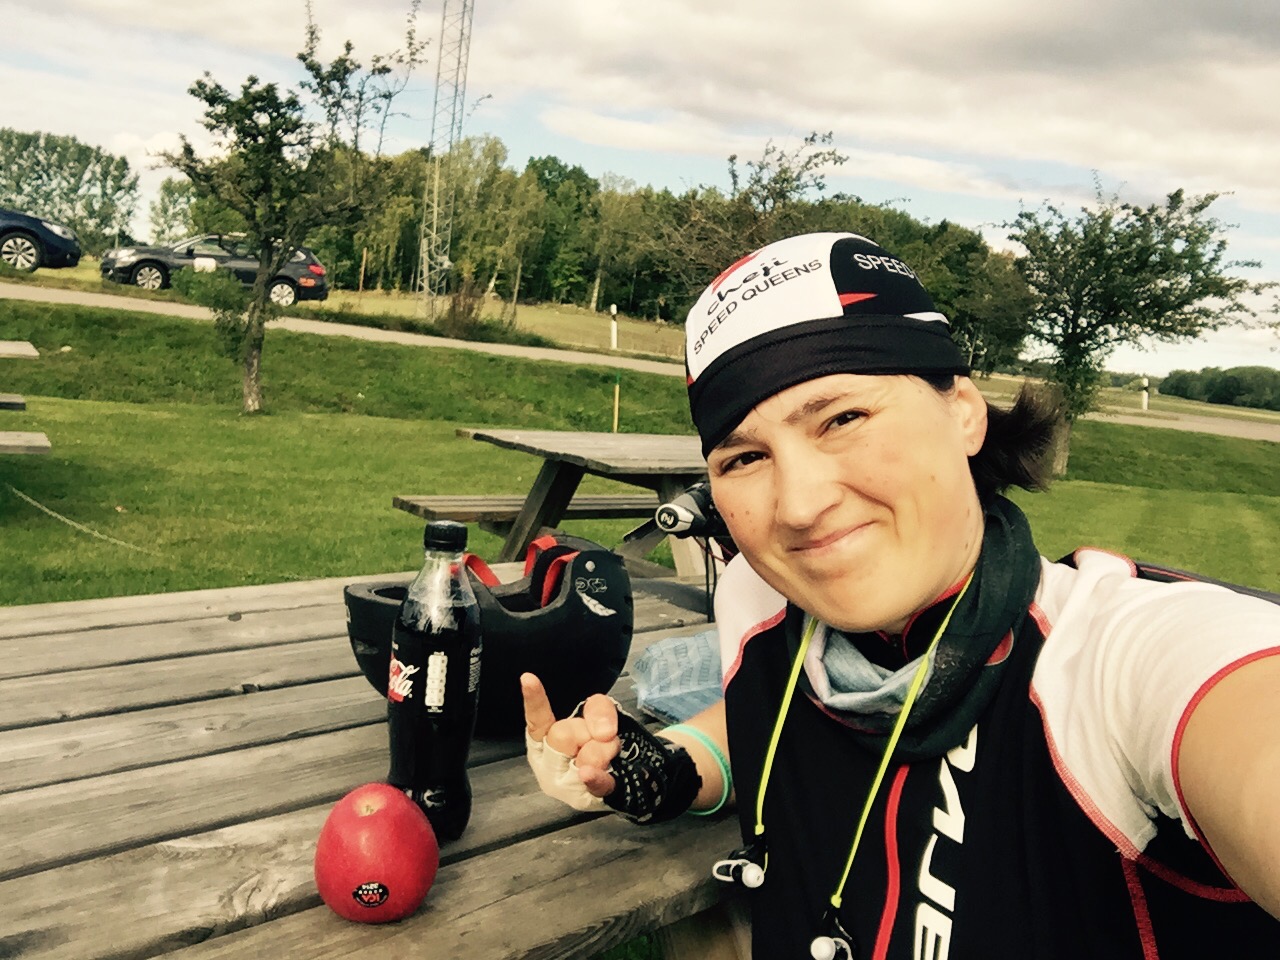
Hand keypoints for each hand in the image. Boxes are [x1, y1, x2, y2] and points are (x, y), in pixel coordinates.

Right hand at [521, 673, 619, 798]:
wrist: (620, 777)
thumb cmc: (594, 745)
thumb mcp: (595, 716)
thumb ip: (597, 709)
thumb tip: (602, 731)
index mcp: (542, 740)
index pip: (536, 718)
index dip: (533, 699)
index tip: (528, 678)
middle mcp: (547, 763)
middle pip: (563, 734)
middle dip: (587, 730)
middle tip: (597, 738)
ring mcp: (565, 784)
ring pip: (585, 754)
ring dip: (604, 749)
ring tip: (605, 755)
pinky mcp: (588, 797)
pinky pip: (594, 784)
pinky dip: (592, 778)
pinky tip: (586, 773)